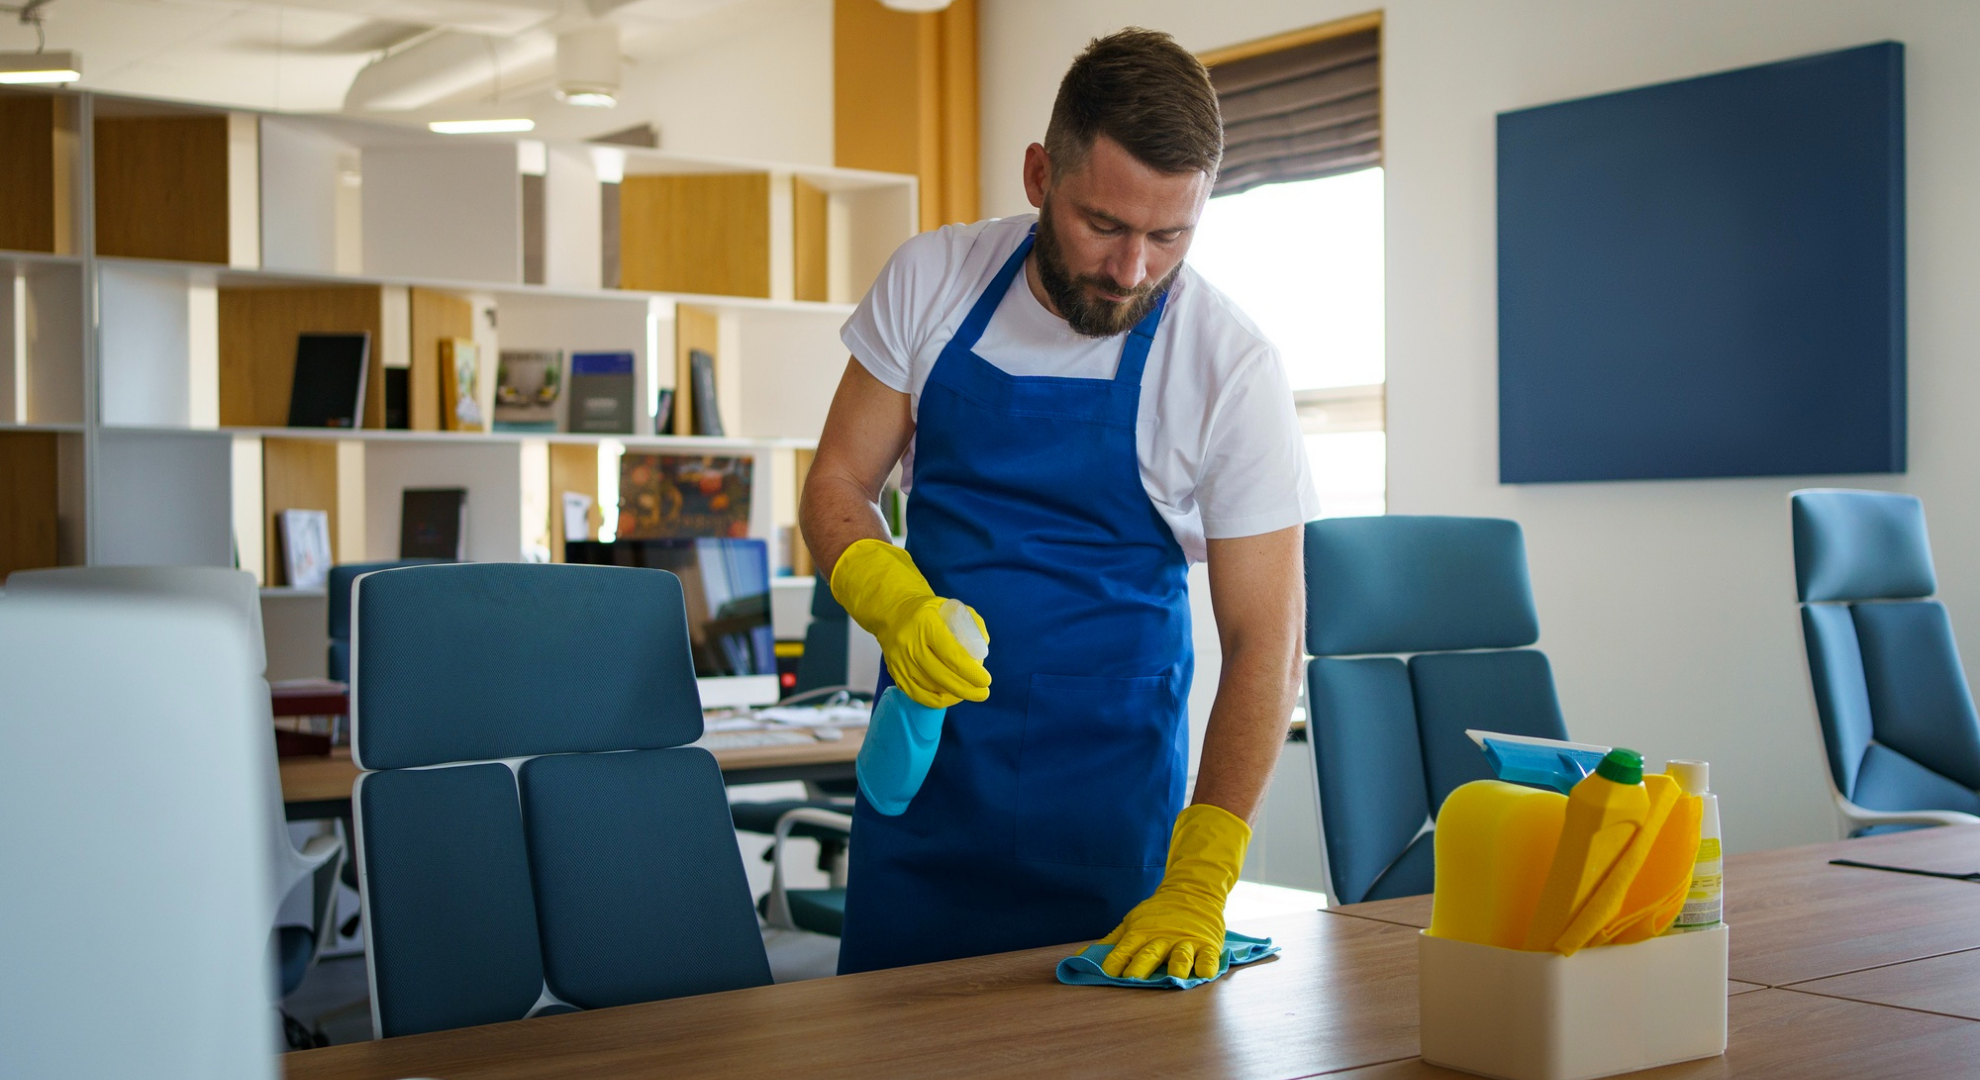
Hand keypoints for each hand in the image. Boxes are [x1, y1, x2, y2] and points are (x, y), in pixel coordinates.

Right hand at [830, 539, 989, 707]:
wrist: (892, 613)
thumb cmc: (930, 612)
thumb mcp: (952, 607)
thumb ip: (972, 624)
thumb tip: (982, 651)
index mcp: (926, 623)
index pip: (952, 654)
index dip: (970, 672)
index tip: (985, 680)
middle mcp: (910, 643)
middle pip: (942, 675)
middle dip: (966, 688)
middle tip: (983, 693)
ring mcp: (900, 660)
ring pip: (930, 687)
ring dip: (954, 694)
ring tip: (970, 693)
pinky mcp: (894, 672)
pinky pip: (917, 694)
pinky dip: (936, 700)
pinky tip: (951, 697)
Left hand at [1099, 803, 1249, 979]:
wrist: (1193, 890)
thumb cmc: (1158, 914)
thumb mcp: (1132, 923)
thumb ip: (1110, 942)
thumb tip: (1080, 956)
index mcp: (1142, 933)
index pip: (1126, 947)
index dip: (1117, 959)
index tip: (1107, 971)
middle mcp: (1163, 938)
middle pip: (1151, 953)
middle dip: (1141, 965)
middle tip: (1133, 978)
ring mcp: (1186, 941)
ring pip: (1181, 955)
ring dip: (1178, 965)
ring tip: (1175, 976)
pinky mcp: (1207, 944)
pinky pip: (1208, 956)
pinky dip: (1208, 964)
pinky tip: (1205, 971)